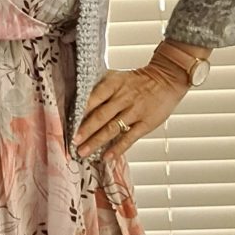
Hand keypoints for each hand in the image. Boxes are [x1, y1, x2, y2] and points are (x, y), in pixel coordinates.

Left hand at [71, 59, 187, 162]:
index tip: (67, 123)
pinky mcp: (146, 123)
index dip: (80, 111)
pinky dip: (118, 148)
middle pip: (101, 115)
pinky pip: (129, 138)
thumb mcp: (118, 77)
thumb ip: (100, 87)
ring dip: (96, 141)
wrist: (166, 79)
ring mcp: (135, 111)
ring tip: (83, 152)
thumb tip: (75, 96)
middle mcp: (123, 97)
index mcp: (114, 84)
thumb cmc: (137, 80)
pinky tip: (107, 157)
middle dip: (85, 130)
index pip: (93, 98)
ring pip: (112, 128)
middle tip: (72, 142)